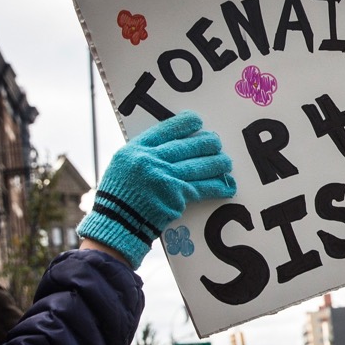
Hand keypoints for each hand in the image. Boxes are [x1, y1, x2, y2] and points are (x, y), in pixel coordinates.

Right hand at [78, 111, 236, 267]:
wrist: (116, 224)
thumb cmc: (118, 196)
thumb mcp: (123, 166)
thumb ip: (145, 155)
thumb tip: (172, 145)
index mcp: (136, 150)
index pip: (165, 130)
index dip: (185, 123)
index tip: (197, 120)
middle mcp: (151, 161)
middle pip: (186, 146)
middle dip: (206, 143)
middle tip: (216, 141)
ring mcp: (165, 179)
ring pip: (198, 166)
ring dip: (217, 164)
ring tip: (227, 162)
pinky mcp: (175, 198)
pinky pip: (201, 189)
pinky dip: (217, 187)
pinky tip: (228, 185)